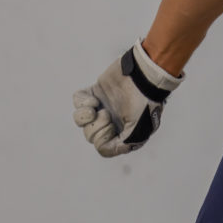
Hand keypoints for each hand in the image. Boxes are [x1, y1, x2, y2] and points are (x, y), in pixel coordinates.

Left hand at [73, 42, 182, 156]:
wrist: (145, 74)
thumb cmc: (145, 102)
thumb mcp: (140, 129)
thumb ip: (123, 144)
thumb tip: (104, 147)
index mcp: (123, 132)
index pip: (103, 147)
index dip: (102, 139)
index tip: (112, 126)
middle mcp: (113, 121)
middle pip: (90, 135)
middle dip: (95, 127)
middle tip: (106, 114)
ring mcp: (103, 107)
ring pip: (80, 120)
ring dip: (83, 117)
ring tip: (93, 108)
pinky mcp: (96, 93)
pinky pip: (78, 101)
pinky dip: (82, 102)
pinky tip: (93, 99)